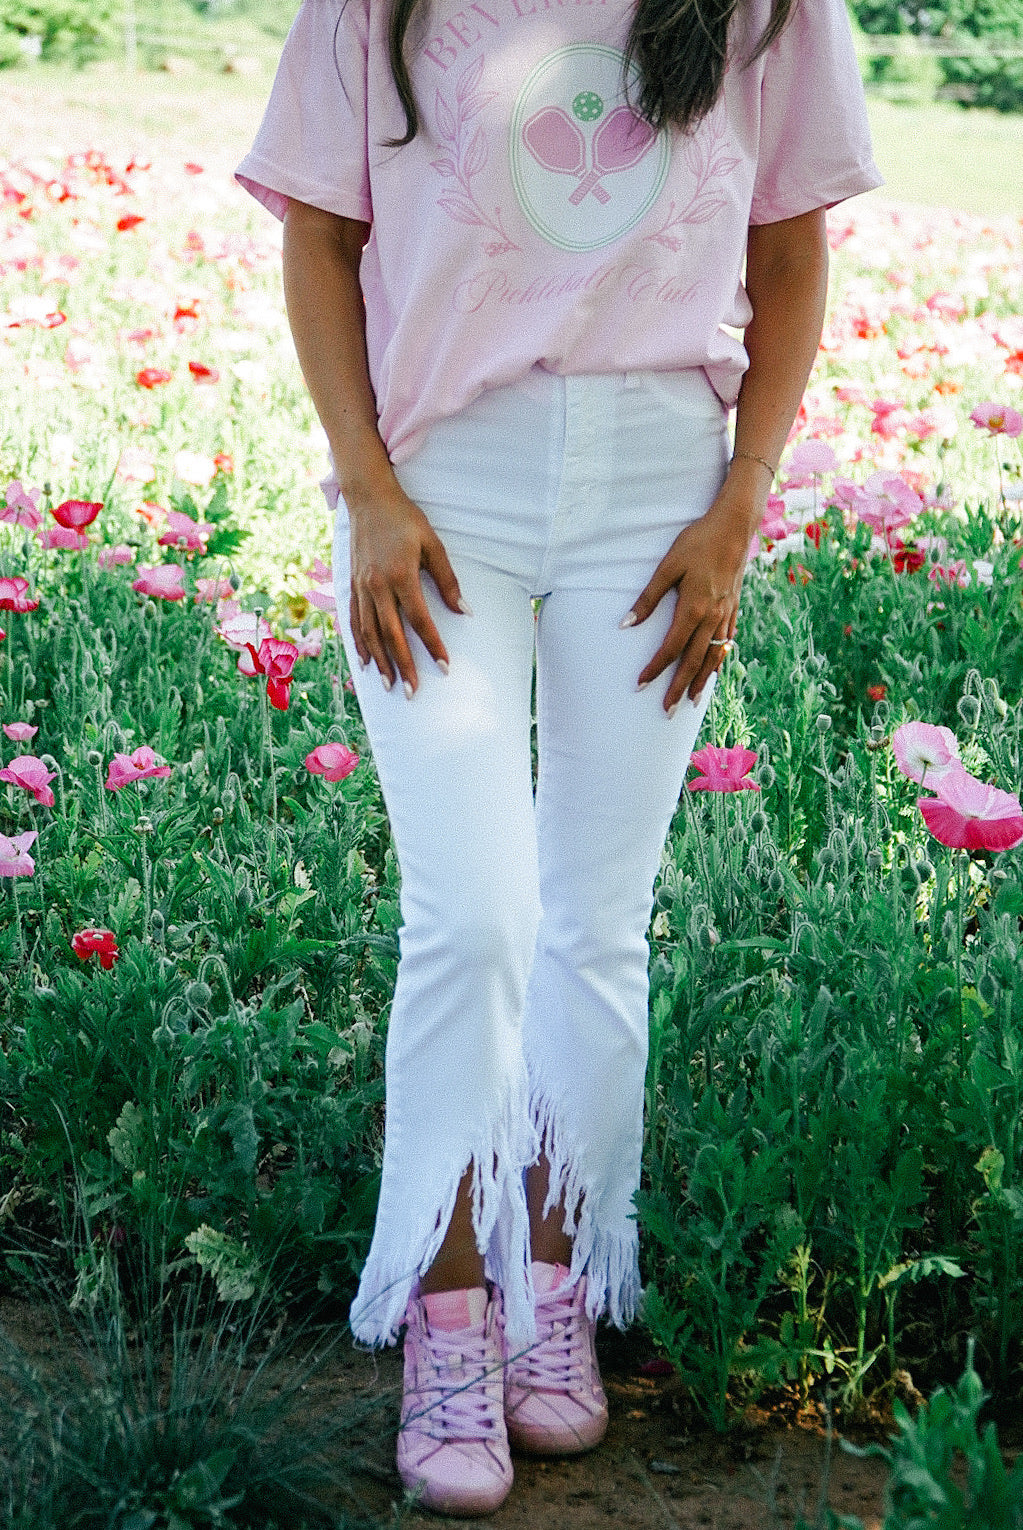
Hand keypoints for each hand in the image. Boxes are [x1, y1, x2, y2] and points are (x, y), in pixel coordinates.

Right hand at [347, 486, 466, 695]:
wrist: (369, 498)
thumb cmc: (405, 519)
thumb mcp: (433, 544)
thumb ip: (448, 580)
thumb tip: (465, 612)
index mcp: (401, 576)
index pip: (420, 621)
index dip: (433, 646)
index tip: (444, 668)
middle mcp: (377, 586)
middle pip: (392, 635)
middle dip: (403, 667)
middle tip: (413, 694)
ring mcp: (361, 587)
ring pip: (370, 633)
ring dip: (380, 662)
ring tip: (389, 686)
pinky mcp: (351, 585)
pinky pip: (353, 621)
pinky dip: (359, 644)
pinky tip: (365, 662)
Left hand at [624, 490, 753, 711]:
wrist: (734, 527)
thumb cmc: (697, 542)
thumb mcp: (667, 566)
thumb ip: (648, 598)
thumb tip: (626, 624)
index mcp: (693, 608)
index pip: (671, 648)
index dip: (655, 669)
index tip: (641, 686)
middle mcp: (712, 617)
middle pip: (694, 662)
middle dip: (678, 688)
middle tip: (667, 712)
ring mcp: (726, 615)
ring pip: (714, 657)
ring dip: (701, 681)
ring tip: (692, 702)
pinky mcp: (734, 608)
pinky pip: (726, 643)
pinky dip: (719, 660)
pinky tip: (714, 669)